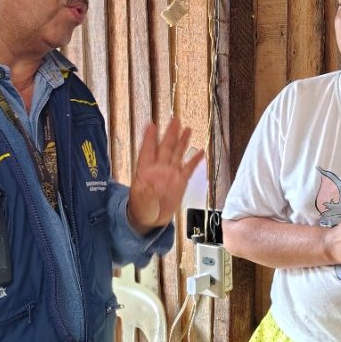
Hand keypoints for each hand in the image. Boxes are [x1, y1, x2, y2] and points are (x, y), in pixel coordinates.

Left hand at [126, 119, 203, 234]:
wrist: (149, 221)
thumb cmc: (141, 210)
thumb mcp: (141, 201)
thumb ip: (147, 190)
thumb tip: (155, 181)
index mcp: (146, 171)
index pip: (148, 150)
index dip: (149, 137)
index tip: (151, 124)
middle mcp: (159, 170)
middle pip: (165, 147)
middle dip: (170, 133)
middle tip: (174, 120)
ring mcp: (170, 175)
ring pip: (177, 154)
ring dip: (182, 142)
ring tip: (187, 129)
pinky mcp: (180, 183)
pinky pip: (188, 169)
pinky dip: (194, 161)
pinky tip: (200, 152)